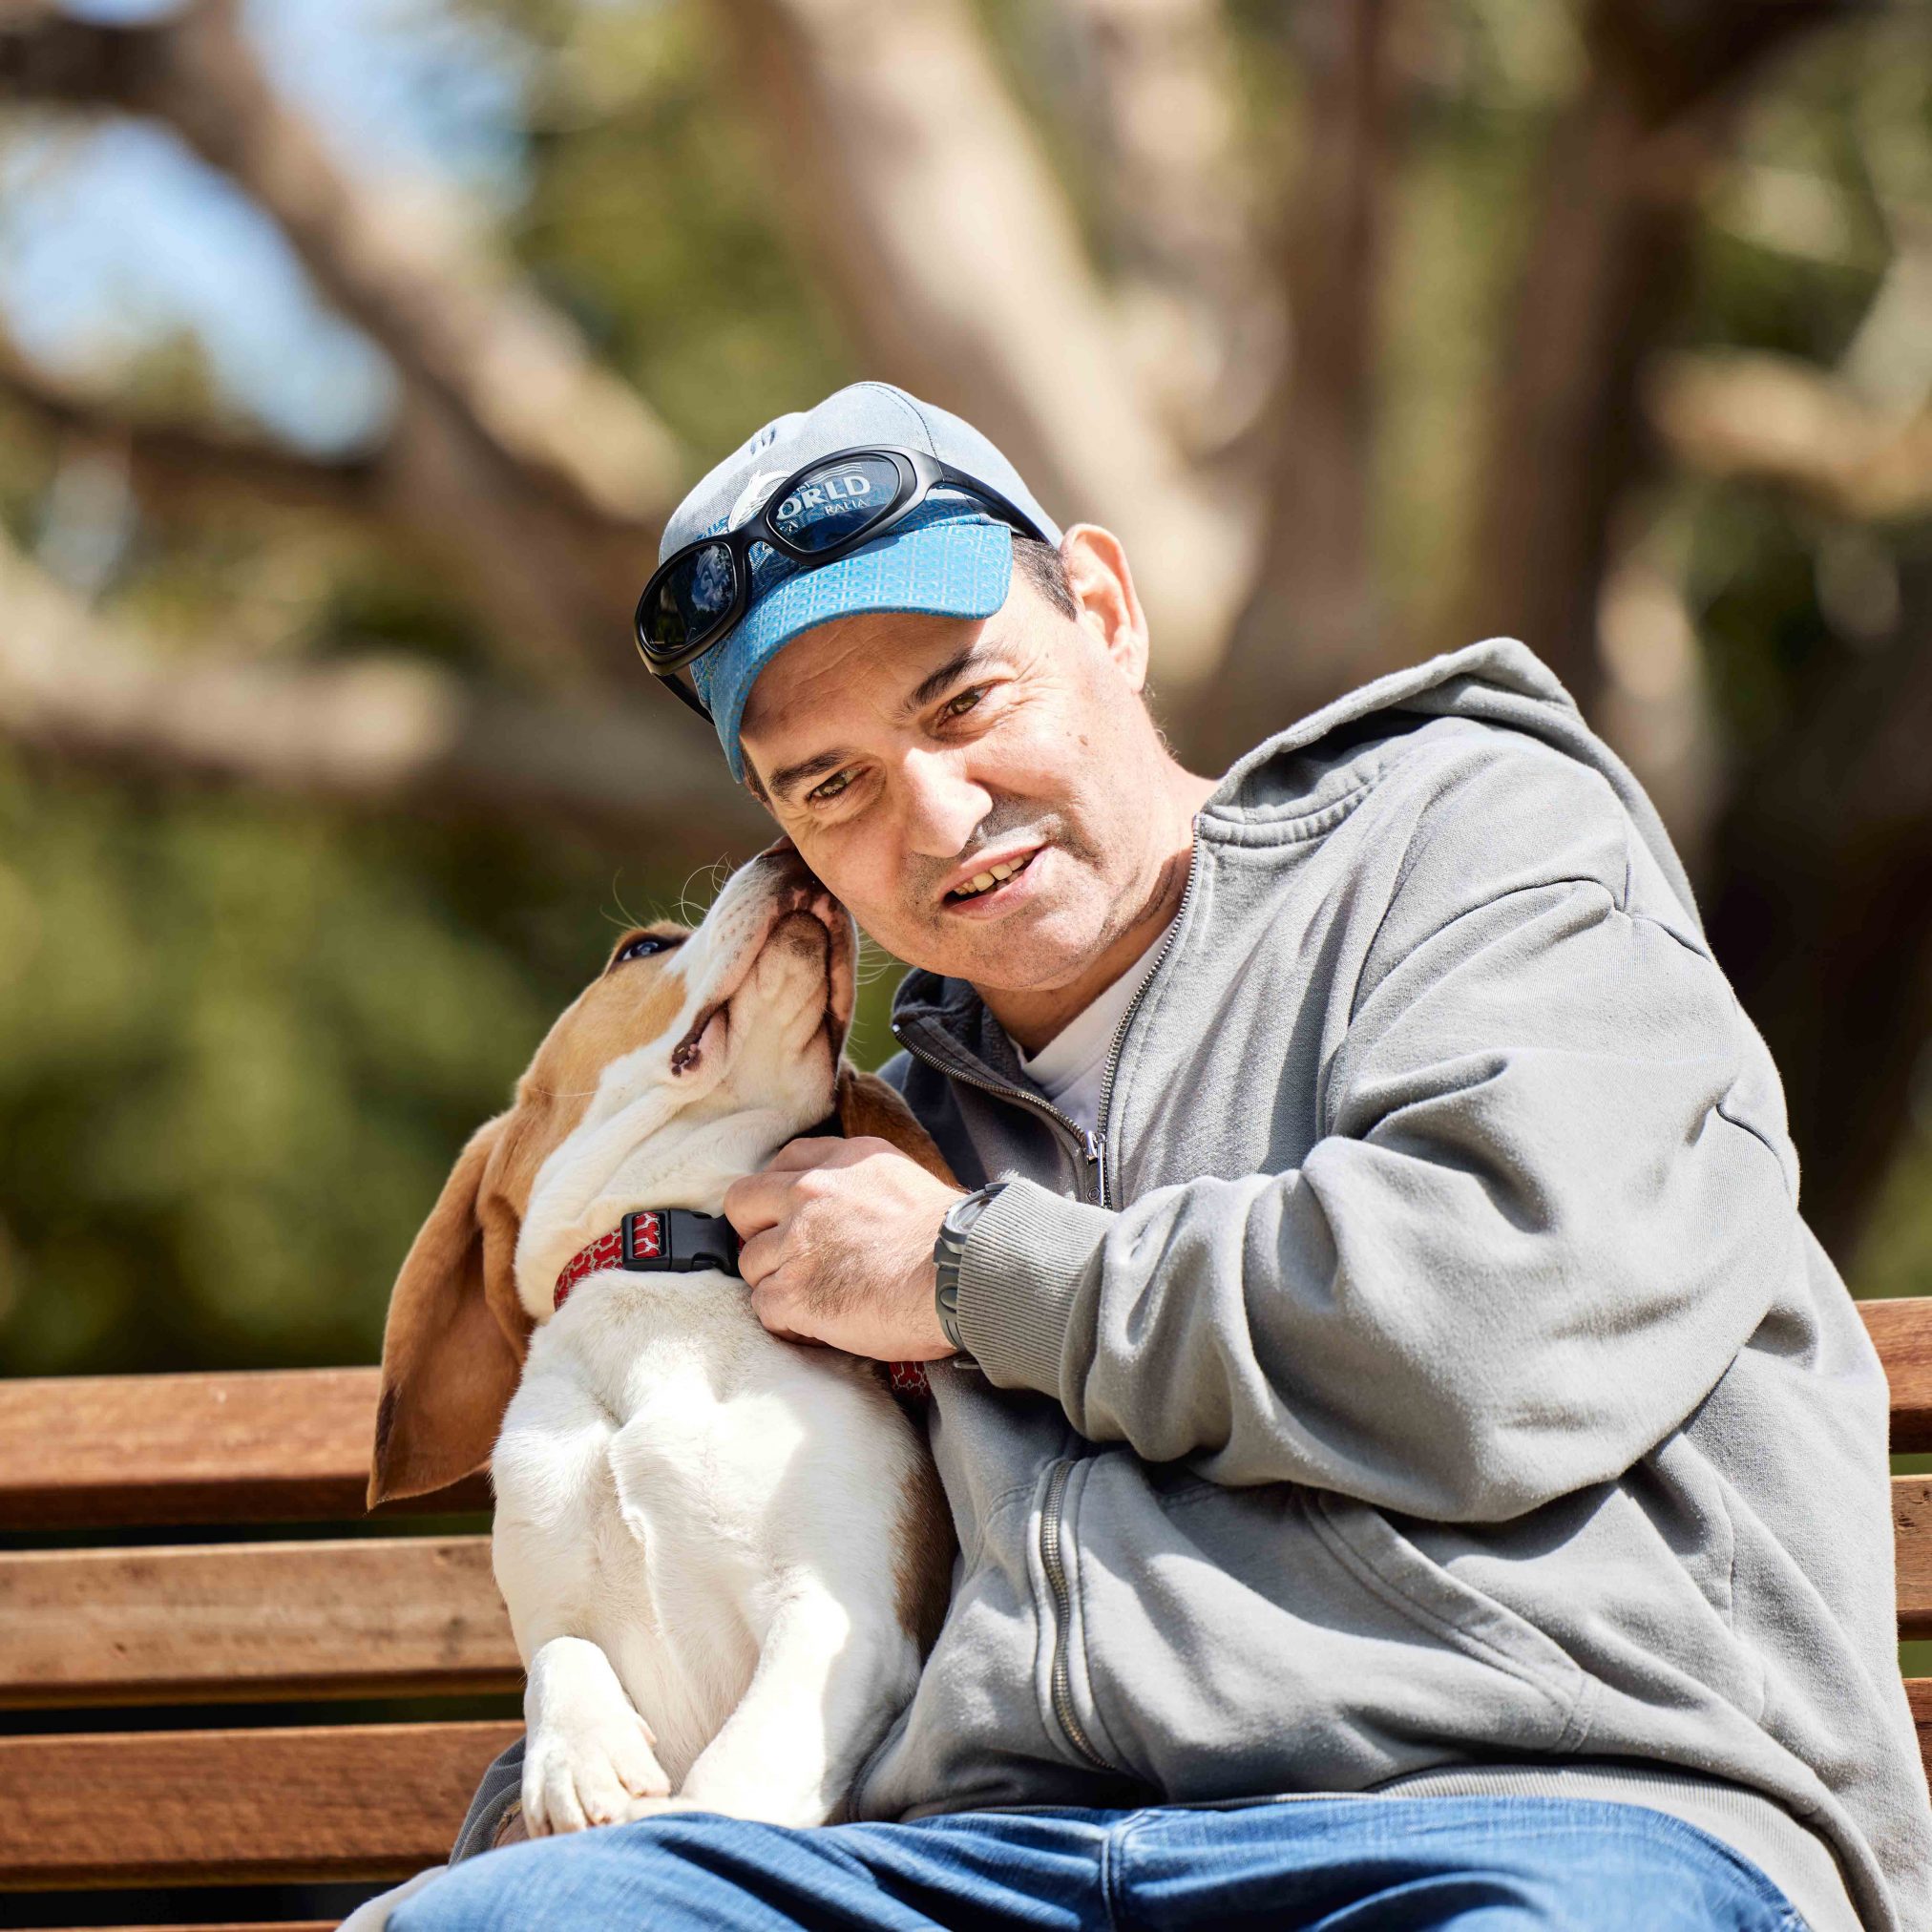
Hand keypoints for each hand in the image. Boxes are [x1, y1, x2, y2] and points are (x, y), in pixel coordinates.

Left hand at [723, 1137, 964, 1360]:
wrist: (963, 1275)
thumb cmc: (954, 1240)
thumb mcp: (908, 1181)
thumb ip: (867, 1187)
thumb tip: (859, 1209)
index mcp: (844, 1162)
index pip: (785, 1161)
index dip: (781, 1192)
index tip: (793, 1215)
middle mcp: (811, 1192)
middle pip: (743, 1203)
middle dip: (755, 1231)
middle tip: (785, 1256)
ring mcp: (798, 1242)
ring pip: (751, 1263)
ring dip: (777, 1282)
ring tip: (816, 1299)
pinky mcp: (794, 1291)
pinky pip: (763, 1307)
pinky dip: (786, 1321)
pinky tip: (817, 1325)